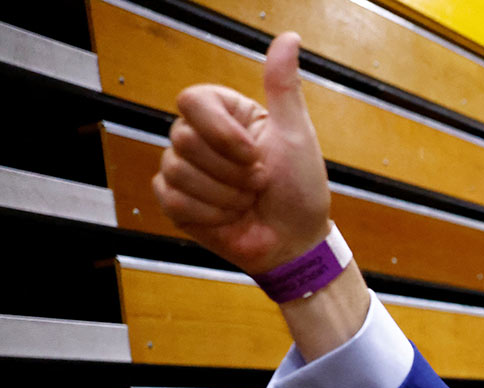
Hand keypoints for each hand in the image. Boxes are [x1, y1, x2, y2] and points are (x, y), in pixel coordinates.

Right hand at [152, 32, 330, 273]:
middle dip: (231, 172)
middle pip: (184, 139)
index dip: (221, 134)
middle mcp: (200, 137)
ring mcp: (184, 169)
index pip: (192, 100)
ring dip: (224, 196)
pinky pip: (173, 199)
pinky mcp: (175, 201)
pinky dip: (209, 214)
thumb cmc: (301, 189)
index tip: (255, 155)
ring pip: (178, 172)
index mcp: (226, 114)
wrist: (295, 242)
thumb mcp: (296, 134)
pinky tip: (229, 218)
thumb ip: (283, 87)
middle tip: (257, 183)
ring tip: (246, 202)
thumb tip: (288, 39)